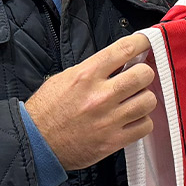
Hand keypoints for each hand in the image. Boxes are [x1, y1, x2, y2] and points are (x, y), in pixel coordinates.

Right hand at [26, 34, 157, 169]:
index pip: (124, 49)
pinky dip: (142, 121)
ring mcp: (108, 119)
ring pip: (148, 101)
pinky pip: (145, 126)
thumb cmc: (48, 110)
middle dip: (144, 73)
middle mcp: (100, 96)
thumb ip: (94, 68)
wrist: (36, 143)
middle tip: (139, 77)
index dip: (142, 42)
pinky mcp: (113, 141)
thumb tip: (120, 61)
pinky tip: (132, 119)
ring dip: (144, 98)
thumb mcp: (65, 77)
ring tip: (134, 100)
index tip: (146, 43)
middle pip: (144, 75)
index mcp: (86, 75)